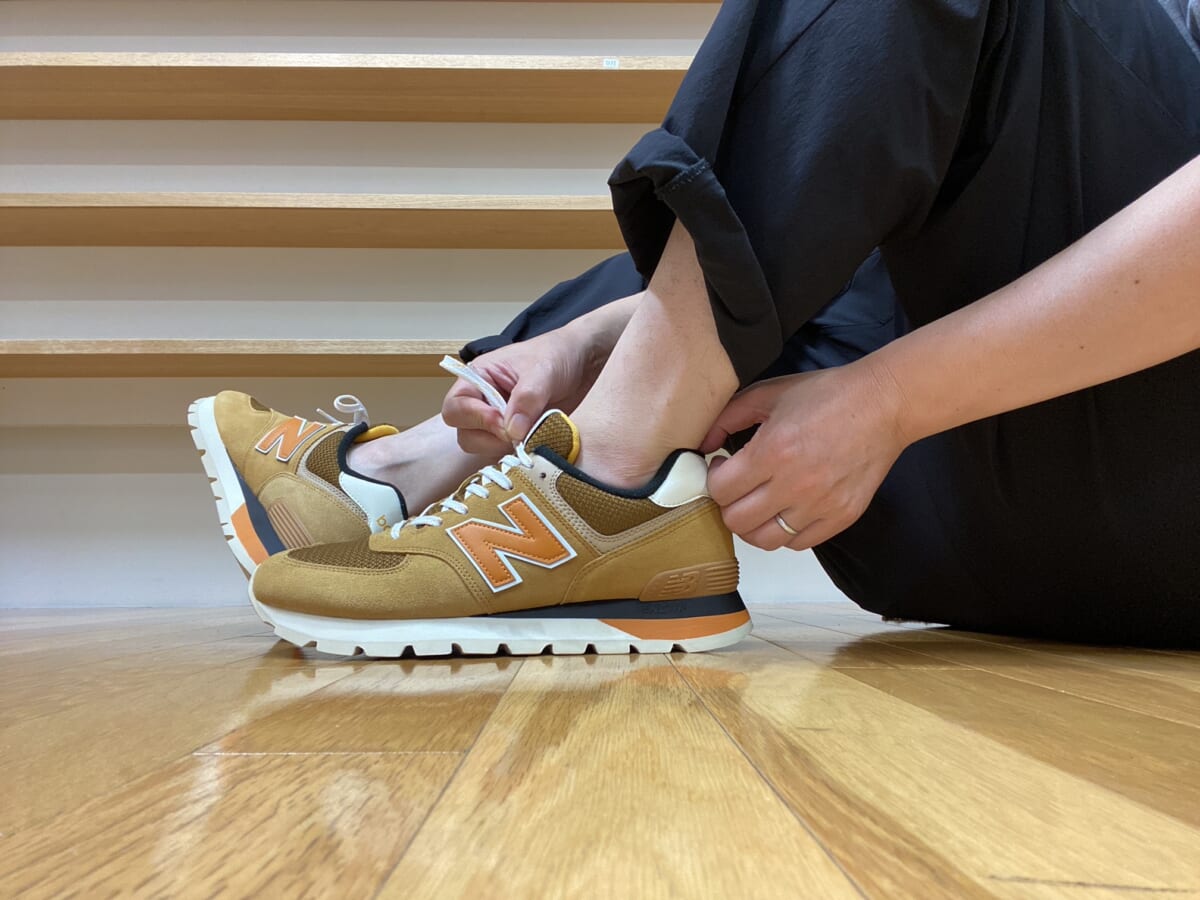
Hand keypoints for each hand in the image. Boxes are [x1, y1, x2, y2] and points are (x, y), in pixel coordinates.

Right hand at [441, 323, 603, 456]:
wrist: (585, 363)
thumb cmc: (557, 355)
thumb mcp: (543, 370)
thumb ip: (526, 398)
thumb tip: (512, 431)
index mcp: (479, 378)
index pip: (455, 407)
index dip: (475, 418)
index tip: (503, 422)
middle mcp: (483, 403)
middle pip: (465, 433)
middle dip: (489, 437)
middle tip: (520, 434)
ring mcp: (499, 423)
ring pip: (484, 448)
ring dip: (505, 448)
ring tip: (533, 435)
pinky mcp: (517, 437)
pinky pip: (507, 454)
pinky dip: (520, 455)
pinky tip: (538, 444)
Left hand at [702, 361, 907, 550]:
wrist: (884, 404)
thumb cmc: (827, 395)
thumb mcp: (769, 393)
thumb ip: (727, 417)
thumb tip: (702, 445)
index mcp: (773, 451)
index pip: (721, 491)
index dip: (714, 481)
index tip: (722, 469)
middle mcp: (796, 484)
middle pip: (736, 521)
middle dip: (727, 505)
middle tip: (735, 489)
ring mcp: (820, 505)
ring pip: (765, 540)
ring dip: (752, 525)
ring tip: (757, 504)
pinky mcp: (841, 517)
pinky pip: (798, 543)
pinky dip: (784, 532)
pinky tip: (785, 509)